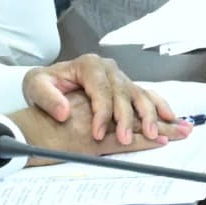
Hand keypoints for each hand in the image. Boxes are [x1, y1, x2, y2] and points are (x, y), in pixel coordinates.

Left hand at [18, 53, 176, 148]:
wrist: (50, 80)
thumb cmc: (44, 84)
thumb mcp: (35, 85)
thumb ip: (48, 98)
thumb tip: (64, 112)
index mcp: (88, 65)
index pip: (100, 91)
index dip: (101, 113)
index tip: (97, 134)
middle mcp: (108, 68)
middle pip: (123, 93)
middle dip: (126, 118)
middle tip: (125, 139)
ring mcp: (120, 76)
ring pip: (139, 94)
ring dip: (148, 114)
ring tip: (153, 133)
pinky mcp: (126, 86)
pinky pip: (146, 95)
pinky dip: (159, 106)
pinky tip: (170, 118)